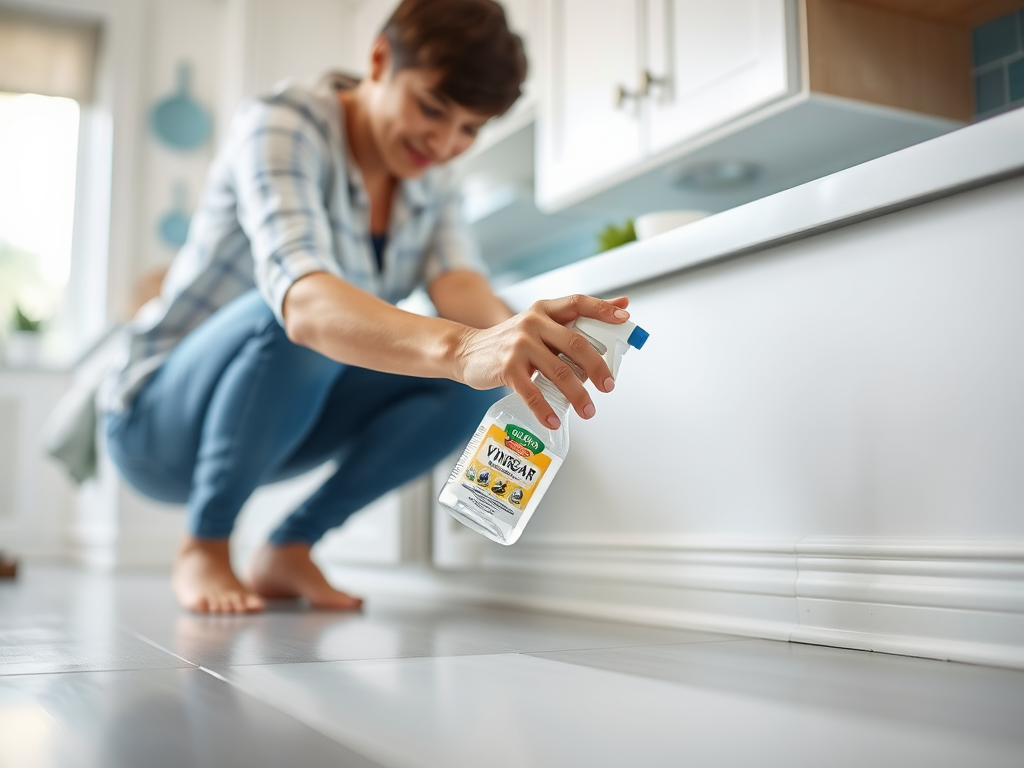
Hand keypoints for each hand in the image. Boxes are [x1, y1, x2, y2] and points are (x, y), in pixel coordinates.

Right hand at [454, 294, 630, 428]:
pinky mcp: (506, 368)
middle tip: (609, 386)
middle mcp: (533, 323)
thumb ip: (576, 319)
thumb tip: (622, 304)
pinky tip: (554, 421)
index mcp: (545, 310)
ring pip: (559, 372)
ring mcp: (519, 345)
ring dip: (577, 395)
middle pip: (575, 343)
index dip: (603, 309)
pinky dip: (545, 409)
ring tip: (588, 410)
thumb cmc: (511, 341)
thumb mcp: (541, 325)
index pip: (578, 303)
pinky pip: (532, 392)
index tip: (624, 318)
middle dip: (597, 367)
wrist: (466, 352)